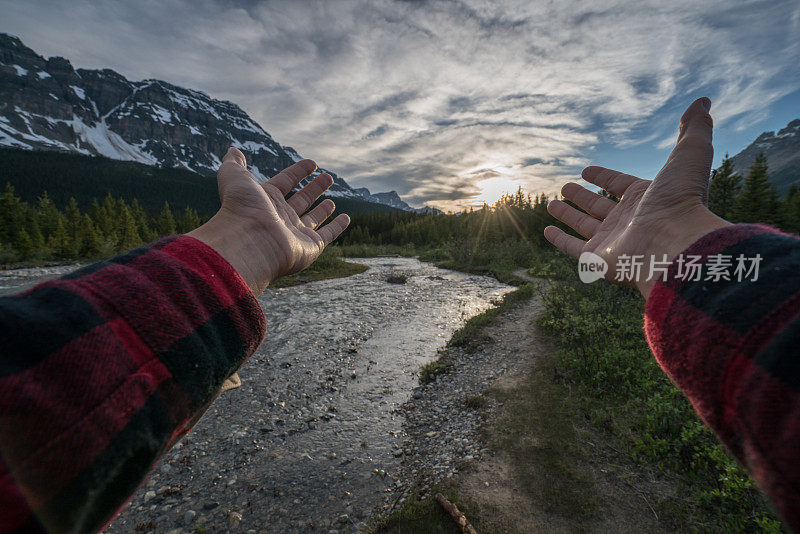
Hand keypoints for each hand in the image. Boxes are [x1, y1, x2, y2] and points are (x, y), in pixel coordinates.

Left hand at [189, 147, 349, 294]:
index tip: (312, 163)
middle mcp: (281, 217)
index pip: (285, 182)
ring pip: (313, 219)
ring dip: (323, 209)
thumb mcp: (235, 178)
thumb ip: (234, 164)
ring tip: (332, 200)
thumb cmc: (242, 209)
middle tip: (328, 177)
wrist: (250, 242)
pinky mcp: (310, 246)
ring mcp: (296, 232)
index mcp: (266, 200)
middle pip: (301, 200)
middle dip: (314, 188)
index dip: (298, 172)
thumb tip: (232, 150)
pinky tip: (346, 218)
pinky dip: (337, 227)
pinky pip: (328, 235)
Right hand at [544, 98, 730, 297]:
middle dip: (582, 197)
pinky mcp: (597, 260)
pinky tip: (547, 230)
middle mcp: (628, 220)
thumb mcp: (690, 154)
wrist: (675, 244)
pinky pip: (573, 248)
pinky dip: (560, 240)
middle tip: (566, 187)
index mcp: (645, 198)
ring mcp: (612, 241)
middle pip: (599, 206)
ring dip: (568, 215)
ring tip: (551, 203)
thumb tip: (703, 101)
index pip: (618, 184)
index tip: (586, 170)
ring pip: (584, 225)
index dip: (603, 177)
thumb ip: (694, 128)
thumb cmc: (682, 200)